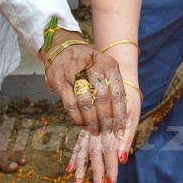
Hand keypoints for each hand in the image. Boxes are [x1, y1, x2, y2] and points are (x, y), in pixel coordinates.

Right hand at [43, 31, 126, 178]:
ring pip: (87, 103)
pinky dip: (77, 118)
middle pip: (103, 100)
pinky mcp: (60, 80)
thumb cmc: (87, 64)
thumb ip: (112, 89)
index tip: (120, 131)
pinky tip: (81, 124)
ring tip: (95, 131)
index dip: (119, 115)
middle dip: (106, 121)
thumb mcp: (104, 68)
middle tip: (107, 134)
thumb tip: (121, 118)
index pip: (118, 94)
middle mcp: (94, 66)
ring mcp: (75, 73)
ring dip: (92, 121)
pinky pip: (71, 104)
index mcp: (109, 65)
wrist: (62, 48)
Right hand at [69, 82, 139, 182]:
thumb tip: (123, 158)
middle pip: (94, 154)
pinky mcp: (87, 124)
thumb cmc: (127, 95)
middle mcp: (97, 128)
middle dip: (95, 172)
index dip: (110, 168)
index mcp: (109, 126)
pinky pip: (79, 142)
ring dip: (82, 168)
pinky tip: (71, 168)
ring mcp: (90, 126)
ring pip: (84, 150)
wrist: (115, 73)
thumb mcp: (132, 113)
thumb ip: (126, 136)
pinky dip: (76, 156)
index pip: (109, 152)